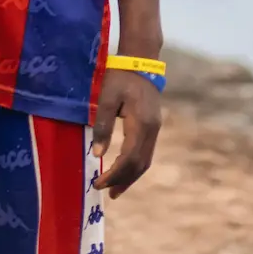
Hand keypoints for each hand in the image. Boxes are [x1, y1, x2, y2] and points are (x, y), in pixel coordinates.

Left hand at [91, 69, 161, 197]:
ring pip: (146, 161)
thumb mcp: (105, 98)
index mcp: (140, 123)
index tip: (98, 183)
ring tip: (115, 190)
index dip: (114, 175)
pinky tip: (124, 170)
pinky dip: (135, 165)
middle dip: (123, 181)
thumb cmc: (119, 77)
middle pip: (140, 165)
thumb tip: (97, 155)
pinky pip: (146, 152)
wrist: (140, 60)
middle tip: (106, 193)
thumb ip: (102, 126)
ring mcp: (155, 128)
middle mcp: (152, 129)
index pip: (129, 158)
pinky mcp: (153, 126)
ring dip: (131, 177)